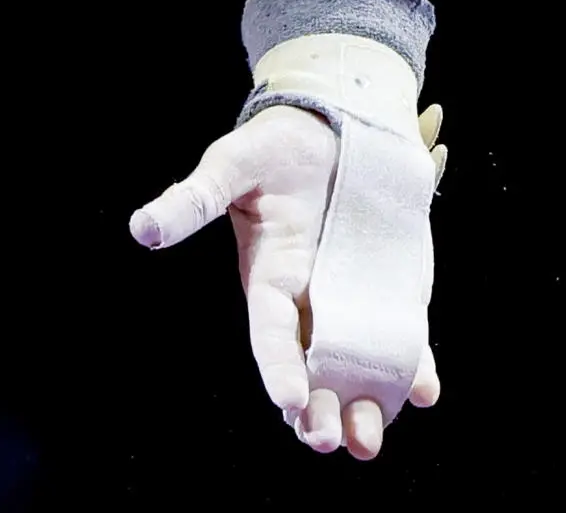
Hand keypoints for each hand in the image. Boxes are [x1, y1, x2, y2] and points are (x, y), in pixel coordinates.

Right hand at [131, 101, 447, 458]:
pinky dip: (415, 369)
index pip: (271, 335)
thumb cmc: (275, 145)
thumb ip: (193, 200)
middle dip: (319, 411)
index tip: (291, 401)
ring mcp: (354, 300)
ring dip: (364, 407)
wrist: (334, 123)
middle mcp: (310, 301)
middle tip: (329, 441)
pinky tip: (425, 391)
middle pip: (313, 369)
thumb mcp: (232, 165)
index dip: (278, 369)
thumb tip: (140, 228)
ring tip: (367, 441)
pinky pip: (404, 340)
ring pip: (358, 369)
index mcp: (269, 279)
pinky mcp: (392, 291)